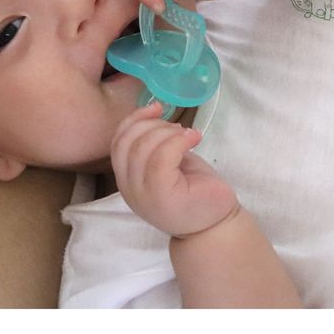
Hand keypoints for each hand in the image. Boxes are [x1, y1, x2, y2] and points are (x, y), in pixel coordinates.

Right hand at [110, 102, 238, 237]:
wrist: (215, 224)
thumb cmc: (194, 191)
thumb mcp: (167, 164)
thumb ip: (152, 146)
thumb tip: (151, 113)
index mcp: (127, 180)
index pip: (117, 142)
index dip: (134, 119)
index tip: (156, 108)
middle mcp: (129, 189)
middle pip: (127, 142)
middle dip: (153, 125)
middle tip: (178, 129)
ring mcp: (143, 195)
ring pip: (143, 148)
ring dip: (168, 132)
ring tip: (188, 135)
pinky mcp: (161, 196)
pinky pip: (161, 159)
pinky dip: (178, 141)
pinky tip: (195, 138)